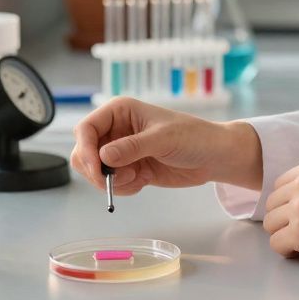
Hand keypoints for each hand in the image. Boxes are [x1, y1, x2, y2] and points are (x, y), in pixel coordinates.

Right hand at [70, 97, 261, 195]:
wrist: (214, 157)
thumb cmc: (194, 137)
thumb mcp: (163, 139)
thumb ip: (132, 147)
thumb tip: (104, 157)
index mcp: (120, 111)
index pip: (87, 129)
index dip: (86, 150)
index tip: (97, 169)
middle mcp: (117, 129)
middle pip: (84, 152)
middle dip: (95, 170)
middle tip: (113, 182)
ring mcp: (121, 150)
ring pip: (95, 171)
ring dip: (111, 181)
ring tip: (137, 178)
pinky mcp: (129, 168)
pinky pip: (112, 183)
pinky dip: (122, 187)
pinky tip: (142, 182)